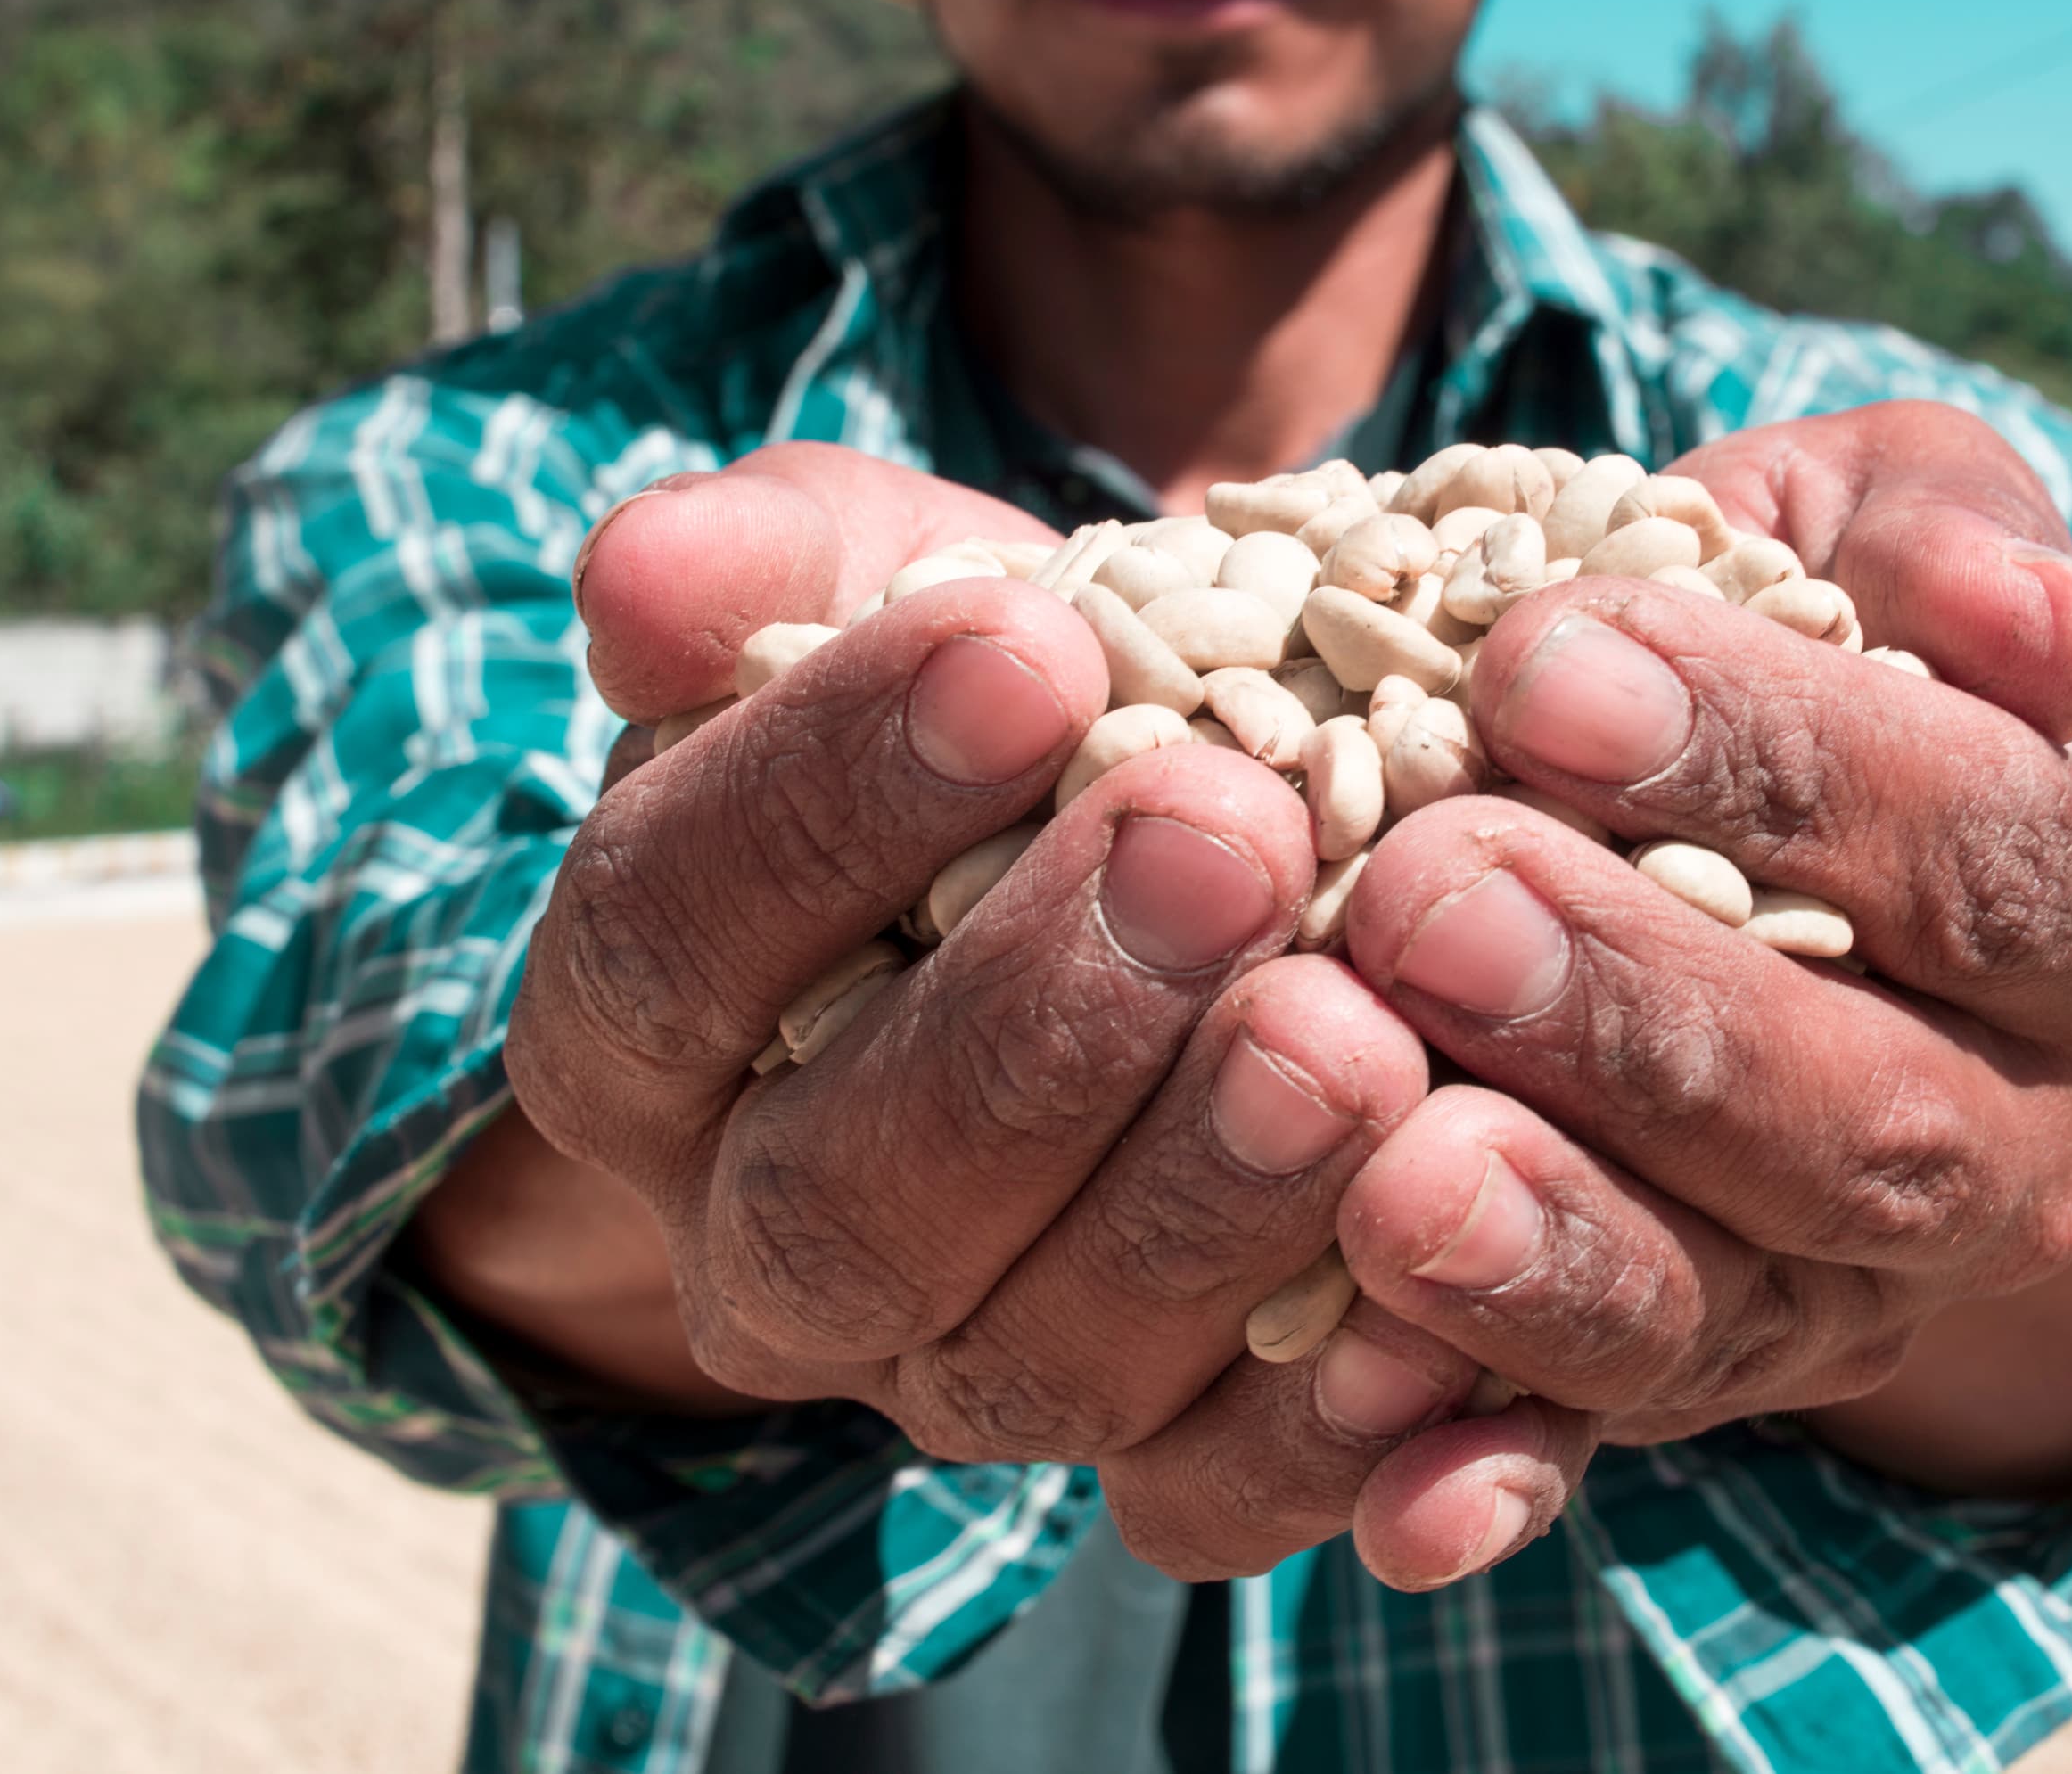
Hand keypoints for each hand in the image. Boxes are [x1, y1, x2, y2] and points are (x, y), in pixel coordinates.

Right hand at [433, 446, 1575, 1583]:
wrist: (1139, 867)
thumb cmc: (993, 708)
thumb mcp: (880, 595)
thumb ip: (772, 572)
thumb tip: (643, 574)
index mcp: (639, 1030)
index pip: (675, 930)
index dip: (826, 797)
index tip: (1022, 641)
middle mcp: (764, 1246)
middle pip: (842, 1198)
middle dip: (1039, 1021)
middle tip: (1225, 832)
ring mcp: (954, 1375)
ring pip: (1029, 1363)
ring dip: (1200, 1203)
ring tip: (1351, 1027)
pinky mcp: (1144, 1464)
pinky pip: (1208, 1499)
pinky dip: (1324, 1424)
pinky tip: (1432, 1300)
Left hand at [1322, 402, 2071, 1481]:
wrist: (1683, 831)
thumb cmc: (1767, 634)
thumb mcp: (1852, 526)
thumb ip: (1938, 526)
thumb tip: (2045, 618)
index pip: (1986, 852)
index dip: (1785, 768)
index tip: (1544, 668)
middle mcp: (2004, 1144)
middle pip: (1873, 1117)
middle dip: (1645, 1018)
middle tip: (1424, 900)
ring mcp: (1840, 1299)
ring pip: (1735, 1313)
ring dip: (1566, 1256)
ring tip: (1392, 1173)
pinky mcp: (1673, 1394)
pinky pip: (1593, 1457)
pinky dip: (1495, 1477)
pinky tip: (1396, 1502)